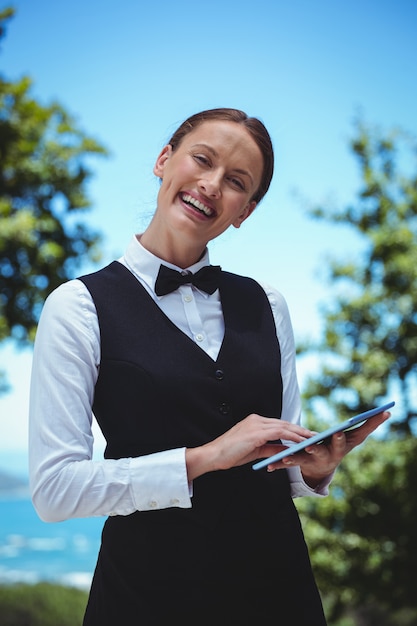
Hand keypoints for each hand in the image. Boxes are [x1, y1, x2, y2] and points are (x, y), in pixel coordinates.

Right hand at [185, 413, 315, 480]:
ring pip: (284, 426)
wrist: (214, 455)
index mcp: (255, 422)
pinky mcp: (257, 432)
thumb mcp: (254, 451)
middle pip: (284, 423)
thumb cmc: (231, 454)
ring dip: (300, 433)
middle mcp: (257, 419)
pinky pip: (280, 433)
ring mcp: (257, 424)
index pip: (279, 424)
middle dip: (301, 429)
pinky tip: (301, 442)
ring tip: (313, 438)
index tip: (306, 434)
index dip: (293, 429)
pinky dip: (292, 437)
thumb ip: (270, 448)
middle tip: (315, 435)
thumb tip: (285, 450)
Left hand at [270, 410, 391, 486]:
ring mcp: (311, 460)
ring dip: (291, 458)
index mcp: (339, 447)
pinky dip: (278, 463)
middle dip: (316, 449)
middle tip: (310, 447)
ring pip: (300, 459)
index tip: (337, 433)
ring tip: (282, 458)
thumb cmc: (340, 445)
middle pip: (321, 451)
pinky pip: (286, 463)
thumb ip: (370, 424)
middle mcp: (325, 455)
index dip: (339, 438)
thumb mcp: (355, 437)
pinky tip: (268, 466)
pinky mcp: (297, 462)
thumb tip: (388, 412)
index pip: (341, 441)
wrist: (323, 468)